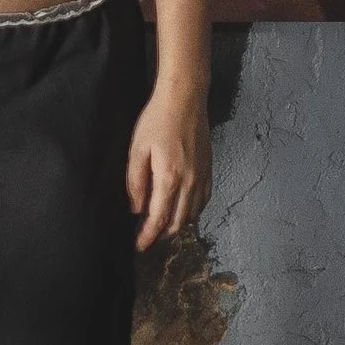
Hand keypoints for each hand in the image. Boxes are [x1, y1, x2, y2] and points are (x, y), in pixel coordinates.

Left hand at [126, 85, 209, 251]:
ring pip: (192, 214)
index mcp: (169, 178)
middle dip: (162, 235)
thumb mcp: (137, 150)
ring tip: (161, 227)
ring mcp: (202, 176)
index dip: (148, 236)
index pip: (159, 219)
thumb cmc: (157, 120)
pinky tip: (182, 210)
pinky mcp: (209, 169)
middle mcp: (190, 182)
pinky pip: (203, 200)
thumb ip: (135, 182)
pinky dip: (192, 211)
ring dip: (177, 225)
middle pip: (178, 222)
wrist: (185, 98)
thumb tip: (136, 209)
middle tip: (147, 238)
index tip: (139, 246)